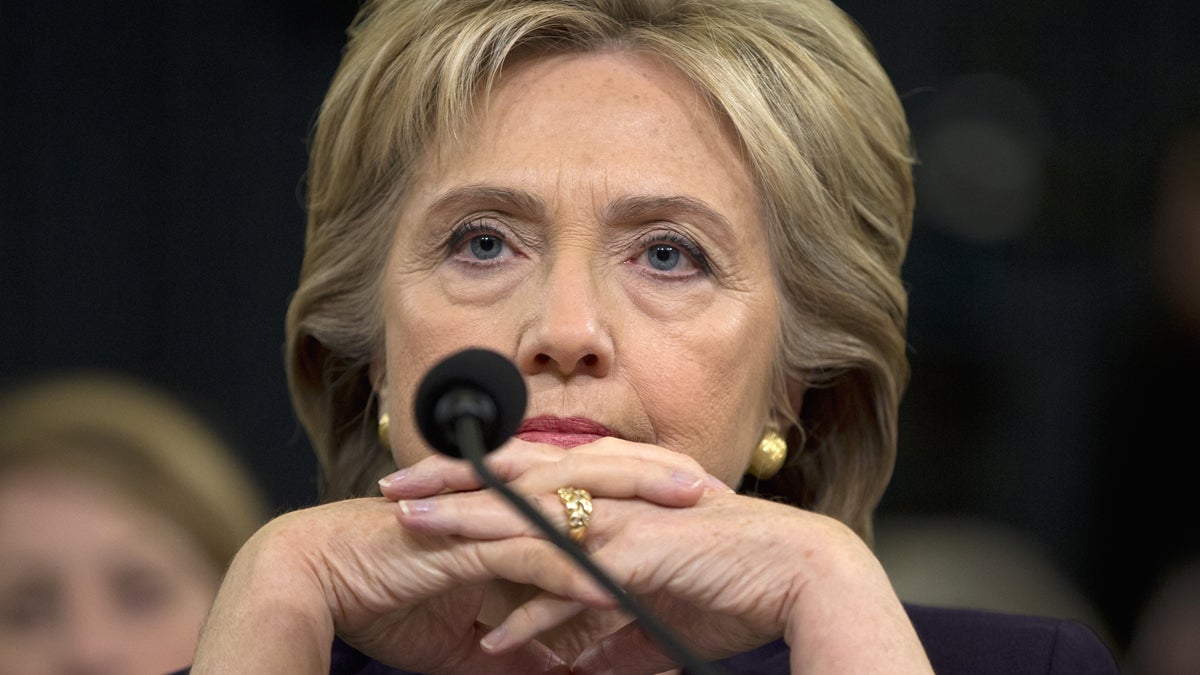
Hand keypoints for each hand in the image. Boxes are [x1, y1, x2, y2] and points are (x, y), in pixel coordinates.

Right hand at [189, 441, 714, 674]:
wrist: (319, 581)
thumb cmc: (395, 599)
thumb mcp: (478, 632)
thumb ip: (531, 637)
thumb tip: (576, 661)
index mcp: (511, 508)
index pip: (590, 486)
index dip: (645, 489)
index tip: (701, 501)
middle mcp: (503, 502)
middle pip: (593, 478)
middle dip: (657, 481)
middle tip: (716, 490)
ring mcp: (483, 517)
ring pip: (571, 506)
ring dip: (633, 514)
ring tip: (689, 521)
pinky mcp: (459, 544)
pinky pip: (524, 557)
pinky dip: (569, 572)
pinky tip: (612, 587)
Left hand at [385, 438, 931, 673]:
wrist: (799, 574)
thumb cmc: (730, 578)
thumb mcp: (651, 599)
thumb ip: (598, 621)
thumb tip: (557, 655)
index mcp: (614, 489)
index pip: (527, 474)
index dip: (471, 476)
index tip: (422, 483)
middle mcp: (614, 494)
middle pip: (514, 481)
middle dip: (448, 482)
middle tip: (390, 487)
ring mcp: (625, 522)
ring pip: (530, 518)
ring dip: (468, 527)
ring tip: (410, 531)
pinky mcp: (642, 559)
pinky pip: (573, 583)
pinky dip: (532, 612)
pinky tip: (492, 638)